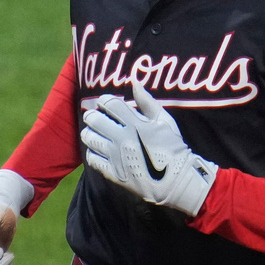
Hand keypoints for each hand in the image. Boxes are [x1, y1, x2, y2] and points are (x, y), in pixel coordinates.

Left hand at [80, 79, 217, 217]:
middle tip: (95, 117)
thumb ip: (148, 102)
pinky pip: (92, 159)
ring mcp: (116, 157)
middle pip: (95, 120)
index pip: (111, 104)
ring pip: (90, 139)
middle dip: (92, 115)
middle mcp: (123, 138)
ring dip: (89, 133)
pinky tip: (97, 151)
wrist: (176, 181)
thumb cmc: (173, 148)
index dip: (104, 100)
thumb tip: (134, 83)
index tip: (104, 103)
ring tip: (93, 133)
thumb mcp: (165, 121)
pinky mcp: (113, 173)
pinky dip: (91, 152)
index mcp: (136, 124)